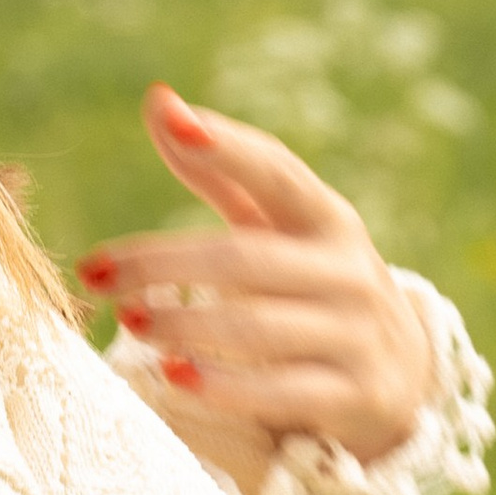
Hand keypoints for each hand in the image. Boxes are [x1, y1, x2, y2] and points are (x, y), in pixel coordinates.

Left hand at [79, 88, 436, 466]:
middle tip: (97, 276)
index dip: (227, 147)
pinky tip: (172, 374)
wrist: (398, 376)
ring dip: (184, 323)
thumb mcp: (279, 229)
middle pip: (245, 259)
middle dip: (163, 264)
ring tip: (128, 321)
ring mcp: (357, 334)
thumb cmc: (312, 285)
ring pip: (257, 327)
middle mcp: (349, 271)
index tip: (174, 123)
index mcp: (328, 219)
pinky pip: (280, 390)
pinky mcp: (355, 394)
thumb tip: (159, 100)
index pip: (277, 173)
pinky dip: (222, 384)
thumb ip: (220, 169)